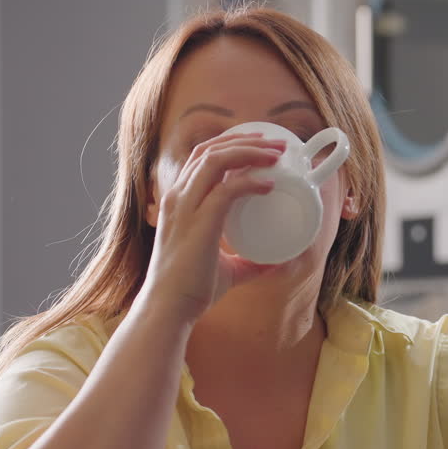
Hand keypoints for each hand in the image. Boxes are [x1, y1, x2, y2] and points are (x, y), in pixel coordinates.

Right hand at [141, 132, 284, 323]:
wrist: (169, 308)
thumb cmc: (191, 290)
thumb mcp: (226, 270)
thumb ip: (248, 263)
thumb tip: (274, 264)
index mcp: (180, 201)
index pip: (203, 156)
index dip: (231, 143)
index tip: (261, 143)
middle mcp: (179, 197)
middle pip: (211, 149)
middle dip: (246, 140)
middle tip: (277, 143)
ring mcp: (186, 207)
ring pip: (217, 160)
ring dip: (250, 151)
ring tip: (277, 154)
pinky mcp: (199, 222)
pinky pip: (227, 189)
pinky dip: (250, 181)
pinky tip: (269, 184)